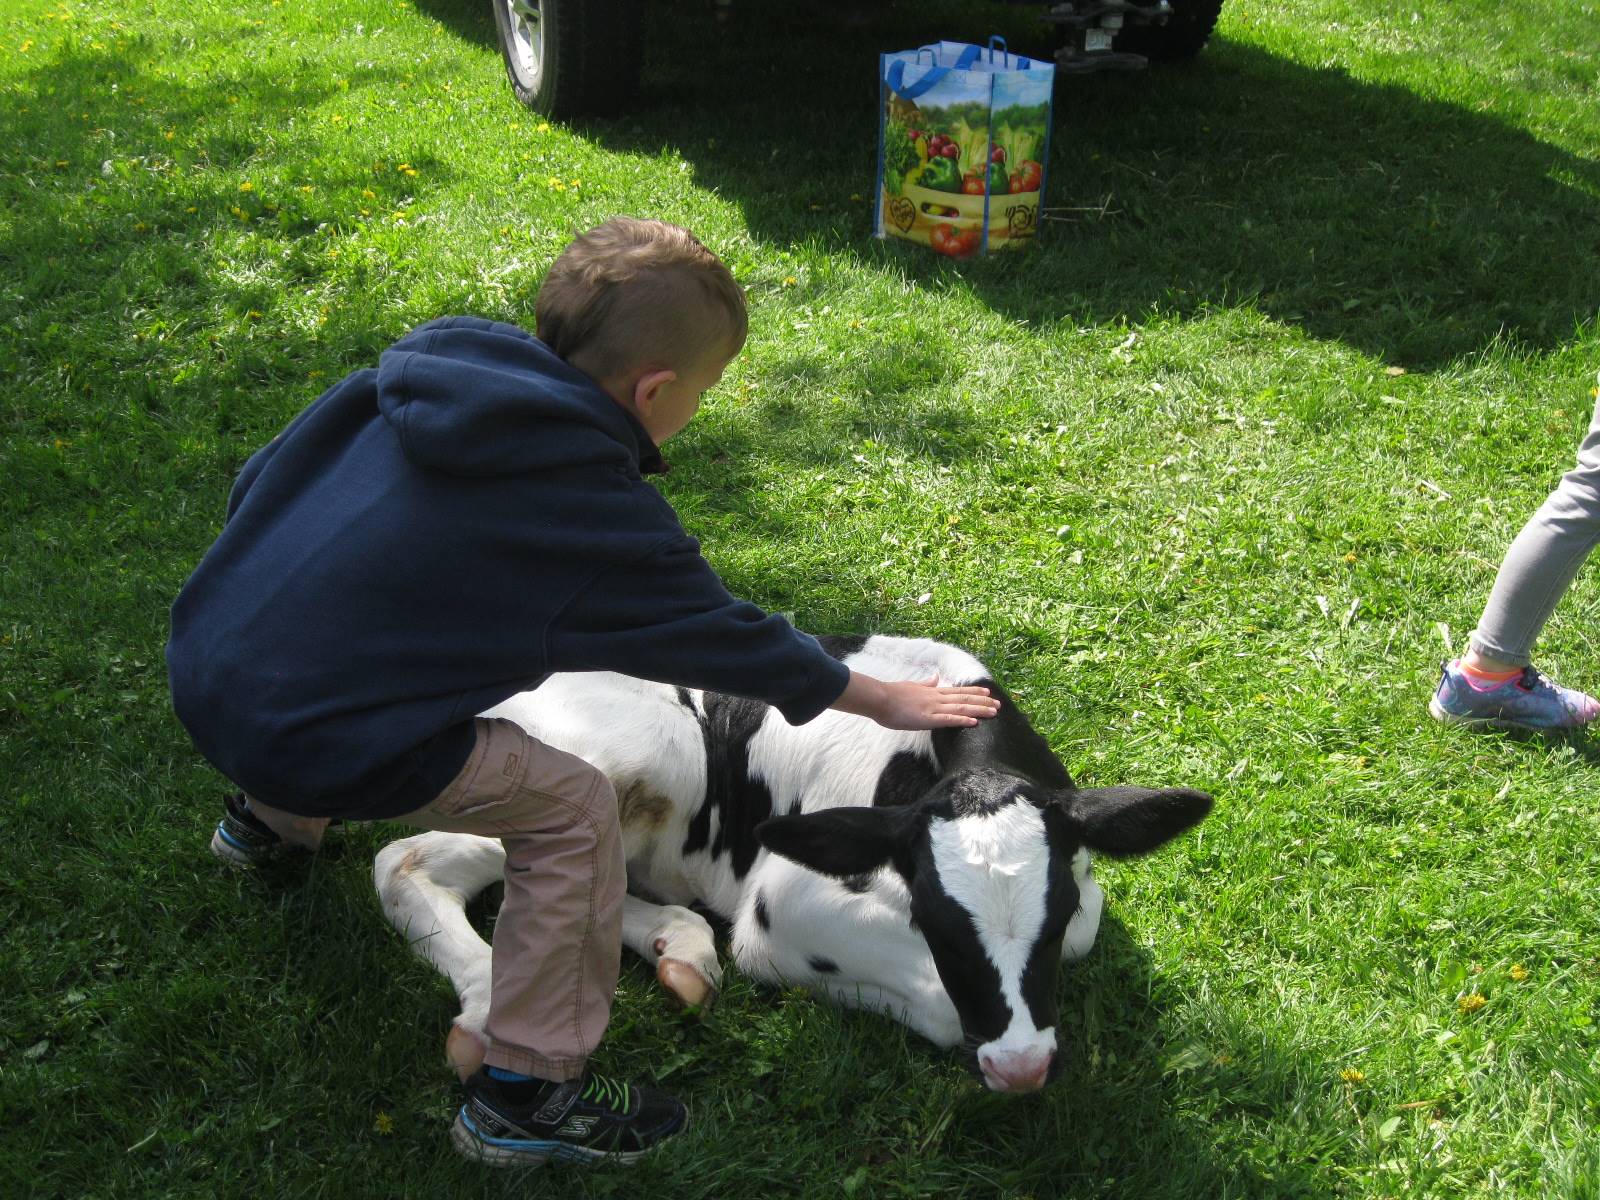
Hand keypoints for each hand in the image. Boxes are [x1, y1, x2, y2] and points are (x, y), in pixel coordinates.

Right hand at [832, 671, 1000, 730]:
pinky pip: (948, 719)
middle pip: (964, 699)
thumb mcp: (910, 685)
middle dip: (983, 702)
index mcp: (932, 692)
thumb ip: (924, 683)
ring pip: (961, 708)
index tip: (988, 693)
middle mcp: (936, 698)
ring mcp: (933, 708)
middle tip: (999, 704)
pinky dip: (962, 720)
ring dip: (979, 710)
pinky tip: (974, 722)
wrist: (879, 698)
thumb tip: (934, 677)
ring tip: (994, 712)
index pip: (957, 692)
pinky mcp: (927, 718)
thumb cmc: (891, 694)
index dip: (974, 693)